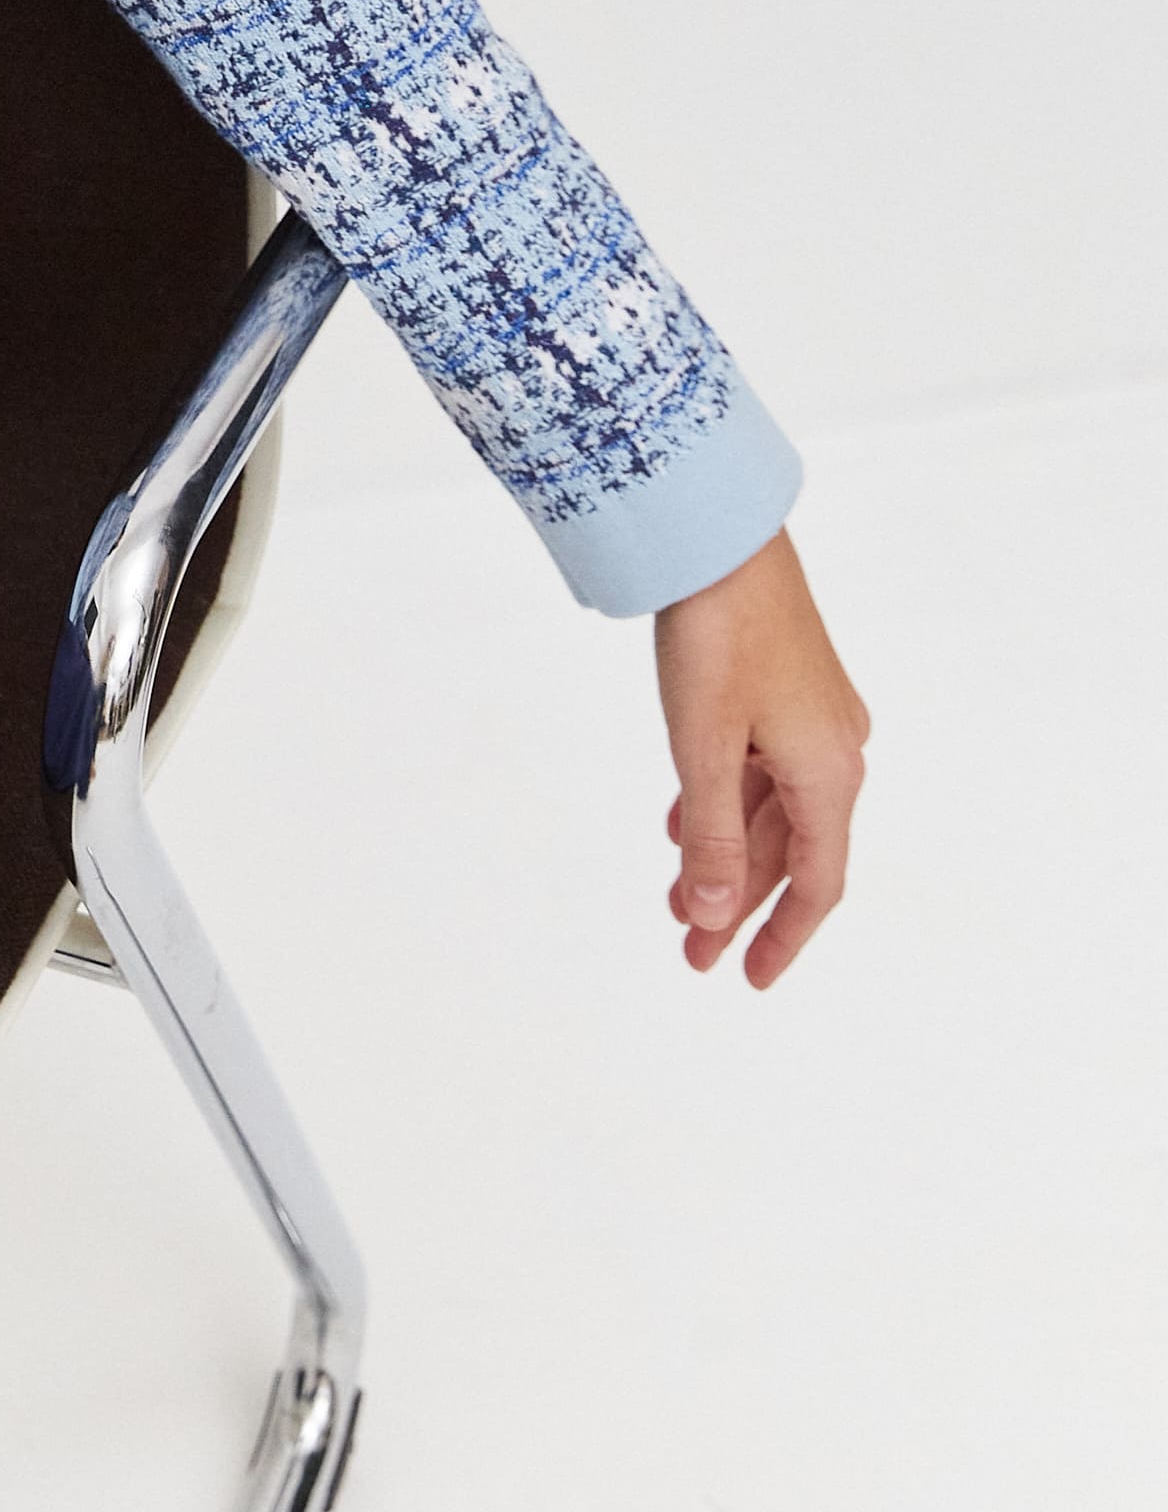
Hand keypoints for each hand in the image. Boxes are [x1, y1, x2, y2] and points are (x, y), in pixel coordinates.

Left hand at [652, 526, 869, 985]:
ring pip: (771, 808)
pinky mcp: (786, 686)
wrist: (721, 532)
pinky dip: (724, 800)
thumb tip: (714, 915)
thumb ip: (712, 835)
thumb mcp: (705, 746)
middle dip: (740, 902)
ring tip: (676, 894)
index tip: (746, 978)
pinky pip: (759, 766)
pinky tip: (678, 818)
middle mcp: (834, 749)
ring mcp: (813, 716)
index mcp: (829, 773)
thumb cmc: (717, 633)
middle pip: (791, 851)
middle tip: (691, 949)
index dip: (783, 937)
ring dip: (727, 852)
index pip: (817, 883)